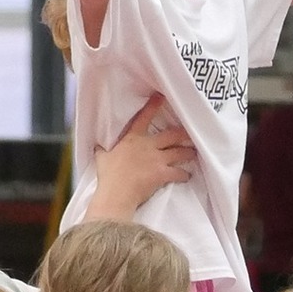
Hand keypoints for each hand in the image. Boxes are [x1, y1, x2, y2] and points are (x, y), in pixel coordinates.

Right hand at [93, 95, 195, 213]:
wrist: (116, 193)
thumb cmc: (108, 176)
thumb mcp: (102, 158)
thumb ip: (103, 150)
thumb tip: (98, 147)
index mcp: (132, 139)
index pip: (143, 118)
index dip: (153, 106)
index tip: (161, 97)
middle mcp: (148, 145)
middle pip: (172, 135)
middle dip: (183, 134)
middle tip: (191, 133)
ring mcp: (157, 159)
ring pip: (180, 152)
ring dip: (189, 153)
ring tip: (194, 153)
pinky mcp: (163, 173)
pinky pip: (179, 173)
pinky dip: (184, 175)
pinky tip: (188, 176)